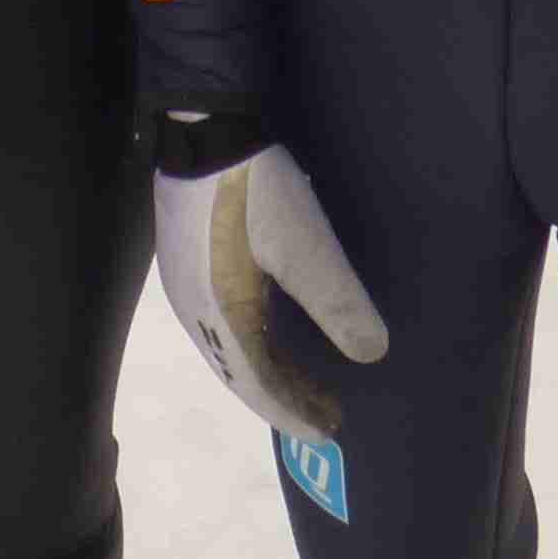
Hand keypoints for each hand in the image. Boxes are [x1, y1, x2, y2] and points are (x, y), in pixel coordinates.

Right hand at [152, 134, 387, 436]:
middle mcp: (195, 312)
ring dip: (269, 369)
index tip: (329, 431)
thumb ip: (339, 303)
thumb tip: (373, 354)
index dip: (294, 411)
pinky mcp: (187, 260)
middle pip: (241, 372)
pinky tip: (272, 331)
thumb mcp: (307, 247)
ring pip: (230, 347)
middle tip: (327, 413)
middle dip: (284, 397)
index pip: (259, 384)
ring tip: (306, 380)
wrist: (203, 128)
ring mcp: (185, 286)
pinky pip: (221, 322)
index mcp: (221, 317)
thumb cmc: (256, 192)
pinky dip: (253, 342)